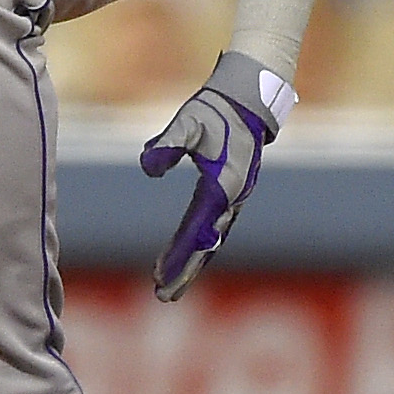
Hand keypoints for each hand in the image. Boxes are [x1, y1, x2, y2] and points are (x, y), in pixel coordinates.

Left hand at [138, 49, 289, 300]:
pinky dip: (199, 244)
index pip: (196, 231)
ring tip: (169, 284)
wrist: (247, 98)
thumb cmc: (215, 109)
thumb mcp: (188, 122)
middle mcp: (232, 199)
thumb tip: (147, 167)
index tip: (159, 275)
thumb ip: (167, 143)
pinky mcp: (230, 193)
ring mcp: (234, 199)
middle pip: (206, 244)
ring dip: (192, 262)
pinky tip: (185, 252)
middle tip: (163, 295)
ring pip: (211, 239)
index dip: (178, 255)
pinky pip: (212, 227)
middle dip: (185, 270)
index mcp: (223, 187)